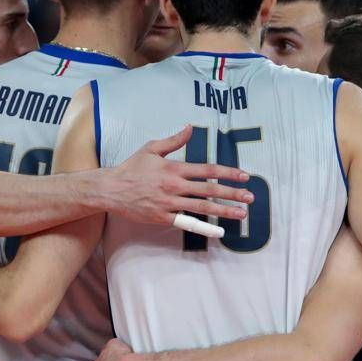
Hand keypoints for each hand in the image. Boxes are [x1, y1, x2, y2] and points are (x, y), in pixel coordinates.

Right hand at [104, 125, 253, 225]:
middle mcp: (175, 185)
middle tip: (250, 196)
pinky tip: (219, 232)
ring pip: (202, 207)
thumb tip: (191, 128)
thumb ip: (174, 140)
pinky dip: (204, 228)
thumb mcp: (151, 148)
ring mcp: (169, 203)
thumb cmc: (131, 168)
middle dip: (232, 193)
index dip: (228, 173)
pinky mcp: (163, 217)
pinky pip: (187, 223)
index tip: (244, 176)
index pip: (207, 170)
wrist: (111, 190)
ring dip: (224, 210)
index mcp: (174, 168)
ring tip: (242, 213)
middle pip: (209, 189)